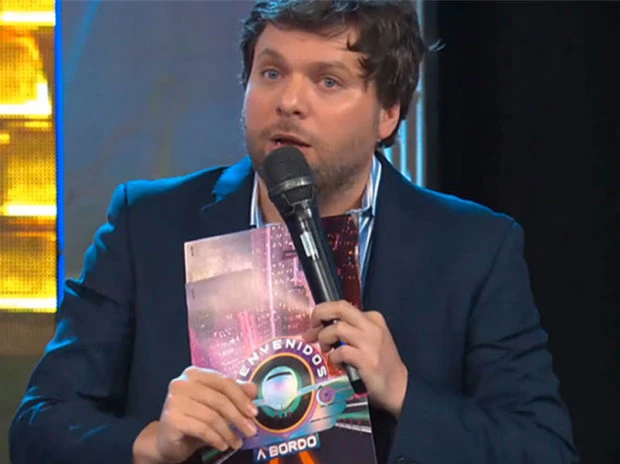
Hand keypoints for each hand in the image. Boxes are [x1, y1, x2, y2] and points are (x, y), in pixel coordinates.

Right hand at [132, 367, 257, 463]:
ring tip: (237, 442)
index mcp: (194, 374)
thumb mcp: (216, 405)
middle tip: (251, 430)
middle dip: (238, 417)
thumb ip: (234, 394)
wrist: (166, 441)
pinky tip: (223, 444)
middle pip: (219, 399)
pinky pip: (202, 429)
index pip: (224, 382)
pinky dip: (216, 438)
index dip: (242, 397)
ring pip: (212, 416)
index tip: (254, 412)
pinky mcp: (172, 419)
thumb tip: (254, 388)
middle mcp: (182, 383)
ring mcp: (174, 400)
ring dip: (228, 432)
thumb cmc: (193, 419)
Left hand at [303, 301, 407, 418]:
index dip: (323, 313)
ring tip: (327, 350)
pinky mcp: (366, 360)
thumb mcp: (369, 339)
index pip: (342, 306)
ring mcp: (370, 342)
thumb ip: (350, 329)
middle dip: (319, 314)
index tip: (314, 324)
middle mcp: (372, 326)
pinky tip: (338, 364)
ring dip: (325, 339)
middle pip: (339, 308)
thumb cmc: (380, 363)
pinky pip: (340, 351)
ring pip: (337, 328)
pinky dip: (334, 357)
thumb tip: (320, 327)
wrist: (398, 387)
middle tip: (311, 329)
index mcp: (373, 318)